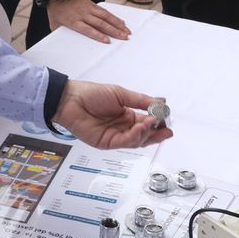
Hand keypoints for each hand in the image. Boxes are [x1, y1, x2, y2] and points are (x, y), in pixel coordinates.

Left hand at [46, 0, 130, 42]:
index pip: (88, 29)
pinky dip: (114, 17)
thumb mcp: (54, 23)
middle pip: (100, 24)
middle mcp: (83, 15)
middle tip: (124, 38)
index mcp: (74, 21)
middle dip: (114, 31)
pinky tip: (121, 22)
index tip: (108, 41)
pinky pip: (105, 11)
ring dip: (117, 24)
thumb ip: (59, 33)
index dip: (98, 35)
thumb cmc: (55, 8)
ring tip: (127, 31)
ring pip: (106, 17)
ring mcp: (89, 8)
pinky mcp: (92, 4)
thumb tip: (60, 43)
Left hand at [52, 79, 172, 148]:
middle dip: (156, 133)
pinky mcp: (106, 143)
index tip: (167, 119)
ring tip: (154, 124)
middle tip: (167, 130)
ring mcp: (115, 136)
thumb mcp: (120, 94)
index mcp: (127, 115)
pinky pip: (124, 142)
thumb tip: (160, 102)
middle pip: (144, 135)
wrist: (71, 99)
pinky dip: (134, 136)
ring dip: (147, 133)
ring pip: (136, 141)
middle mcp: (122, 127)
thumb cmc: (92, 94)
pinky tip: (140, 128)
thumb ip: (140, 100)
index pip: (146, 122)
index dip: (157, 122)